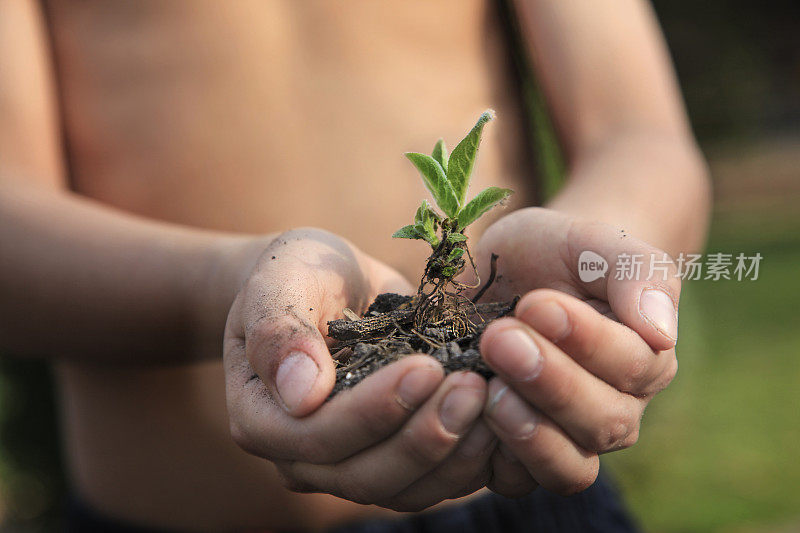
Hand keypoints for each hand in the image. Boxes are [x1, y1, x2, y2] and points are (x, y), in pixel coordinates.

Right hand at [224, 228, 493, 510]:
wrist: (331, 283)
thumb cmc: (302, 273)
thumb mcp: (283, 278)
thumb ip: (280, 329)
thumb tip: (302, 393)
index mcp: (261, 416)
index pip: (315, 435)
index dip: (372, 410)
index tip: (424, 367)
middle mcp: (301, 457)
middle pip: (363, 476)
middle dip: (424, 436)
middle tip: (474, 387)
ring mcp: (348, 465)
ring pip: (403, 489)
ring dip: (454, 453)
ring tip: (495, 401)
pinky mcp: (393, 462)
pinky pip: (432, 481)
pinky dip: (470, 460)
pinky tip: (503, 421)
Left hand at [471, 208, 679, 495]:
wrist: (509, 271)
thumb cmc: (557, 253)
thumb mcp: (591, 242)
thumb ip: (638, 273)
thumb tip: (662, 333)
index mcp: (645, 358)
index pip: (634, 365)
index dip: (586, 341)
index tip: (535, 303)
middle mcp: (616, 409)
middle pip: (603, 422)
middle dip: (550, 382)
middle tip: (499, 338)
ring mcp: (568, 440)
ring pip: (567, 466)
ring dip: (527, 430)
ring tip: (487, 387)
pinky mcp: (518, 458)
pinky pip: (515, 480)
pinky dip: (491, 455)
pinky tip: (465, 410)